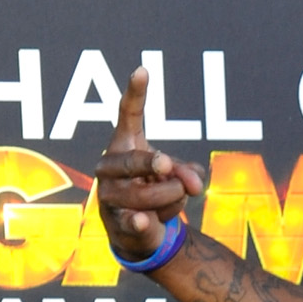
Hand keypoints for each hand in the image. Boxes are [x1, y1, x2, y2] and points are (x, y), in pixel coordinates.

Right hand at [94, 65, 204, 263]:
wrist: (139, 231)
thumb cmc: (155, 191)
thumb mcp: (178, 176)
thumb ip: (188, 172)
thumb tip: (195, 184)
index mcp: (124, 144)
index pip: (128, 114)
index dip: (136, 93)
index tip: (143, 70)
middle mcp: (109, 165)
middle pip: (135, 161)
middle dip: (157, 166)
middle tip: (168, 167)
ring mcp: (108, 194)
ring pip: (148, 194)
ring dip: (173, 199)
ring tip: (174, 200)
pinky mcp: (115, 223)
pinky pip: (134, 220)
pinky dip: (142, 222)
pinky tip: (144, 221)